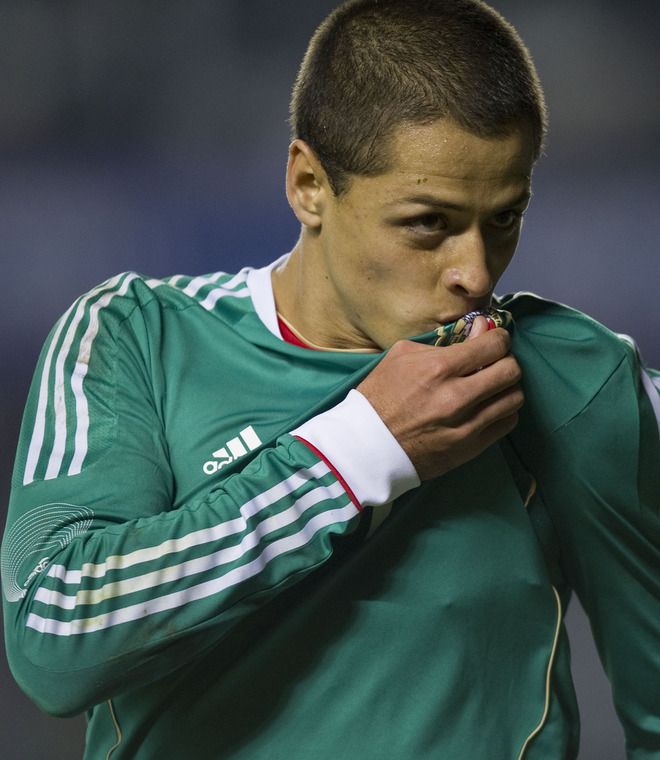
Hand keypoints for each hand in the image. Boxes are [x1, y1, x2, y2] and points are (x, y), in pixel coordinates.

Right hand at [357, 319, 522, 480]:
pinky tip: (488, 407)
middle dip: (506, 361)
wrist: (365, 445)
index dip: (499, 338)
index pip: (494, 345)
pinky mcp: (470, 448)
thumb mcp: (402, 356)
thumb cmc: (380, 396)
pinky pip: (507, 423)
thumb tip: (482, 327)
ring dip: (507, 387)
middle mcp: (456, 397)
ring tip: (491, 386)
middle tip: (494, 363)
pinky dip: (503, 411)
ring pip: (514, 398)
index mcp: (438, 369)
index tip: (494, 340)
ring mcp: (465, 426)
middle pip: (511, 370)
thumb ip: (445, 340)